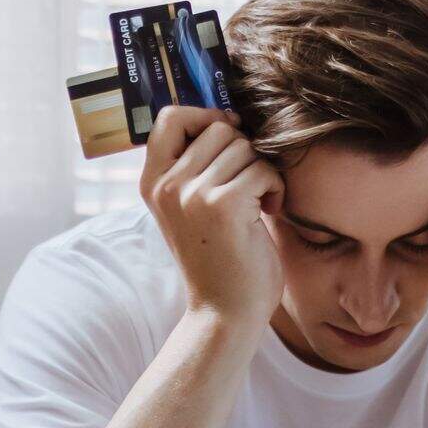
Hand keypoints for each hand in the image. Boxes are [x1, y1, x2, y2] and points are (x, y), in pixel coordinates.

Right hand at [139, 106, 284, 324]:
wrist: (225, 311)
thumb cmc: (217, 257)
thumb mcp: (189, 207)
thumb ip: (193, 166)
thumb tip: (227, 117)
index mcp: (152, 182)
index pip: (169, 117)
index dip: (204, 116)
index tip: (227, 138)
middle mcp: (166, 185)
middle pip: (217, 127)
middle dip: (244, 151)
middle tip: (248, 185)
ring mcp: (191, 195)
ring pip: (243, 146)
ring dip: (261, 171)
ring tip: (257, 202)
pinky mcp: (222, 206)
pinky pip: (262, 169)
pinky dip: (275, 188)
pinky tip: (268, 211)